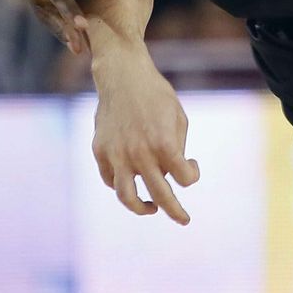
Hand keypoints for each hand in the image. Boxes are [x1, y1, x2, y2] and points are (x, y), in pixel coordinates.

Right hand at [91, 44, 199, 223]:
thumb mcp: (178, 118)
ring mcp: (117, 154)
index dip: (192, 174)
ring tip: (150, 208)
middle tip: (184, 219)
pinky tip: (131, 180)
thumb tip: (171, 174)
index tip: (190, 164)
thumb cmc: (156, 95)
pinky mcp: (100, 150)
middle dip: (175, 212)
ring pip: (127, 197)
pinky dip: (121, 184)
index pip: (185, 179)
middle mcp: (140, 153)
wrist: (122, 74)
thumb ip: (176, 149)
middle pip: (161, 197)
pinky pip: (110, 178)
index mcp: (164, 144)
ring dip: (141, 208)